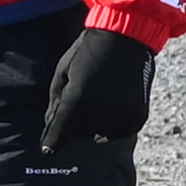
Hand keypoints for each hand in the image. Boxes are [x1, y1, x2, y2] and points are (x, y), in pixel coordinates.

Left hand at [40, 26, 156, 152]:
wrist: (126, 36)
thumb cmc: (88, 51)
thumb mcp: (63, 71)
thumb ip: (55, 101)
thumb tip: (49, 126)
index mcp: (78, 98)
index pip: (60, 133)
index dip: (51, 142)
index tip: (47, 149)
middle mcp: (100, 109)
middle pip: (81, 134)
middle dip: (77, 123)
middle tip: (82, 105)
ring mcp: (122, 113)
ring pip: (100, 135)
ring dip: (96, 124)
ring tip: (99, 103)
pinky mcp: (138, 115)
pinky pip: (120, 132)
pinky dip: (114, 125)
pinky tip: (113, 109)